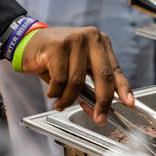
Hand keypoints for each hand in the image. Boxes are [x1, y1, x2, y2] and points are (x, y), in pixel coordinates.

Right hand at [20, 26, 134, 124]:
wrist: (26, 42)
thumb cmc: (54, 57)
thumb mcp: (75, 72)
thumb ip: (89, 90)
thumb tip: (98, 112)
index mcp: (101, 43)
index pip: (115, 69)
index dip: (123, 88)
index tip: (129, 103)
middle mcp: (91, 38)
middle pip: (103, 76)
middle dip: (102, 102)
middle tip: (99, 117)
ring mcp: (75, 39)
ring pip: (78, 81)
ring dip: (68, 98)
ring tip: (61, 103)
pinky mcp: (57, 45)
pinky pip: (60, 79)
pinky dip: (56, 92)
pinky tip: (52, 92)